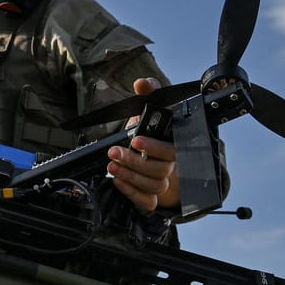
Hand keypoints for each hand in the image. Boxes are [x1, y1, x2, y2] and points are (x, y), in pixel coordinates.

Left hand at [108, 77, 180, 212]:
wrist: (144, 155)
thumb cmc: (146, 132)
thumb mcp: (144, 110)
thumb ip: (147, 94)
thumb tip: (142, 83)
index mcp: (172, 144)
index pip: (171, 150)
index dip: (154, 147)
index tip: (134, 140)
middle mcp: (170, 165)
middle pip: (160, 170)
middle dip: (134, 161)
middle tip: (114, 153)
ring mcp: (162, 182)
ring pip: (154, 186)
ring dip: (130, 176)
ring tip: (112, 166)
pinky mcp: (151, 196)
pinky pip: (148, 202)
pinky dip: (132, 193)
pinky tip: (118, 181)